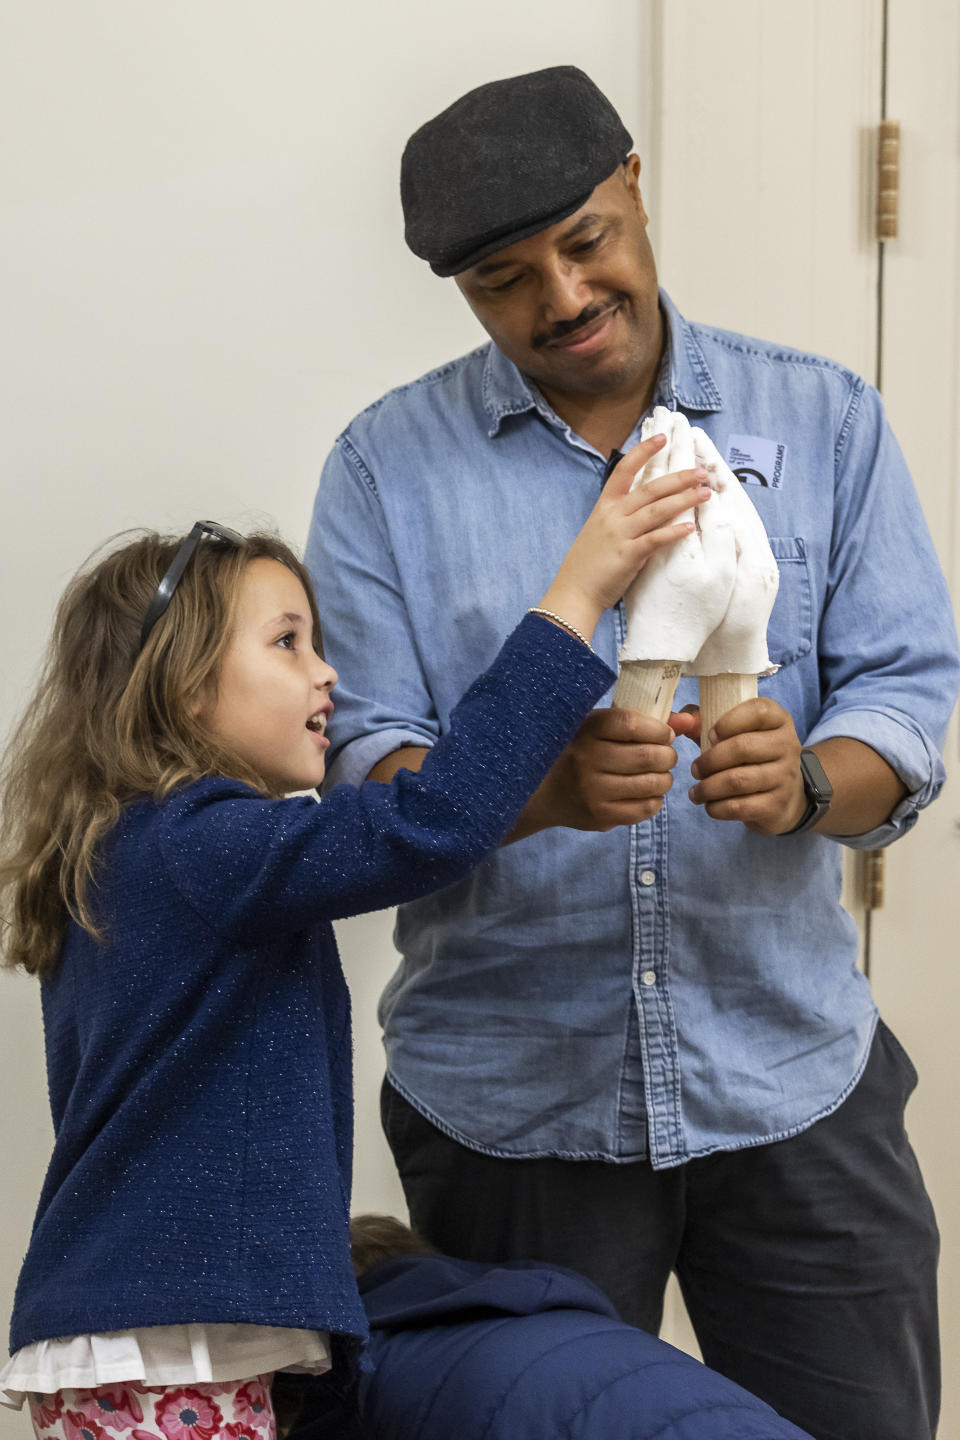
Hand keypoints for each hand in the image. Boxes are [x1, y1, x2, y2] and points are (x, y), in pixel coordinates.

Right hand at [510, 708, 679, 839]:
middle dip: (667, 756)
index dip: (658, 730)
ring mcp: (593, 790)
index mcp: (587, 730)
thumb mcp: (603, 728)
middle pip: (650, 756)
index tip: (664, 734)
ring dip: (665, 779)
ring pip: (653, 784)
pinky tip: (645, 793)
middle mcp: (587, 759)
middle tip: (663, 756)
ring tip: (657, 775)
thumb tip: (689, 722)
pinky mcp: (600, 815)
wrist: (545, 791)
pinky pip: (646, 808)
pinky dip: (655, 800)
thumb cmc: (583, 751)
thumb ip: (646, 722)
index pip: (633, 724)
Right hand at [538, 434, 712, 642]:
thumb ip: (620, 515)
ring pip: (657, 510)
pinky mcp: (628, 555)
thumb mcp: (600, 530)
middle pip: (650, 489)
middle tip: (702, 472)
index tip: (662, 437)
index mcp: (605, 506)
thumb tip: (646, 504)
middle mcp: (613, 515)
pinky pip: (655, 539)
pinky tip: (690, 527)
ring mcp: (620, 534)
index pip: (624, 470)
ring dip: (684, 500)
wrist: (575, 592)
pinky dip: (673, 533)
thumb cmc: (589, 562)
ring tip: (705, 493)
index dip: (643, 452)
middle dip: (678, 478)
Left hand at [687, 698, 805, 834]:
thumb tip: (683, 721)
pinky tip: (709, 805)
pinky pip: (741, 807)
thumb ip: (705, 720)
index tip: (710, 736)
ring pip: (738, 780)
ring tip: (696, 791)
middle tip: (695, 769)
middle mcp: (788, 745)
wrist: (784, 795)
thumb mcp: (734, 733)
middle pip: (743, 747)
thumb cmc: (749, 757)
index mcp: (779, 720)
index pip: (759, 711)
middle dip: (710, 760)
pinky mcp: (778, 804)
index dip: (728, 722)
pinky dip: (717, 807)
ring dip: (708, 787)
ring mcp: (785, 776)